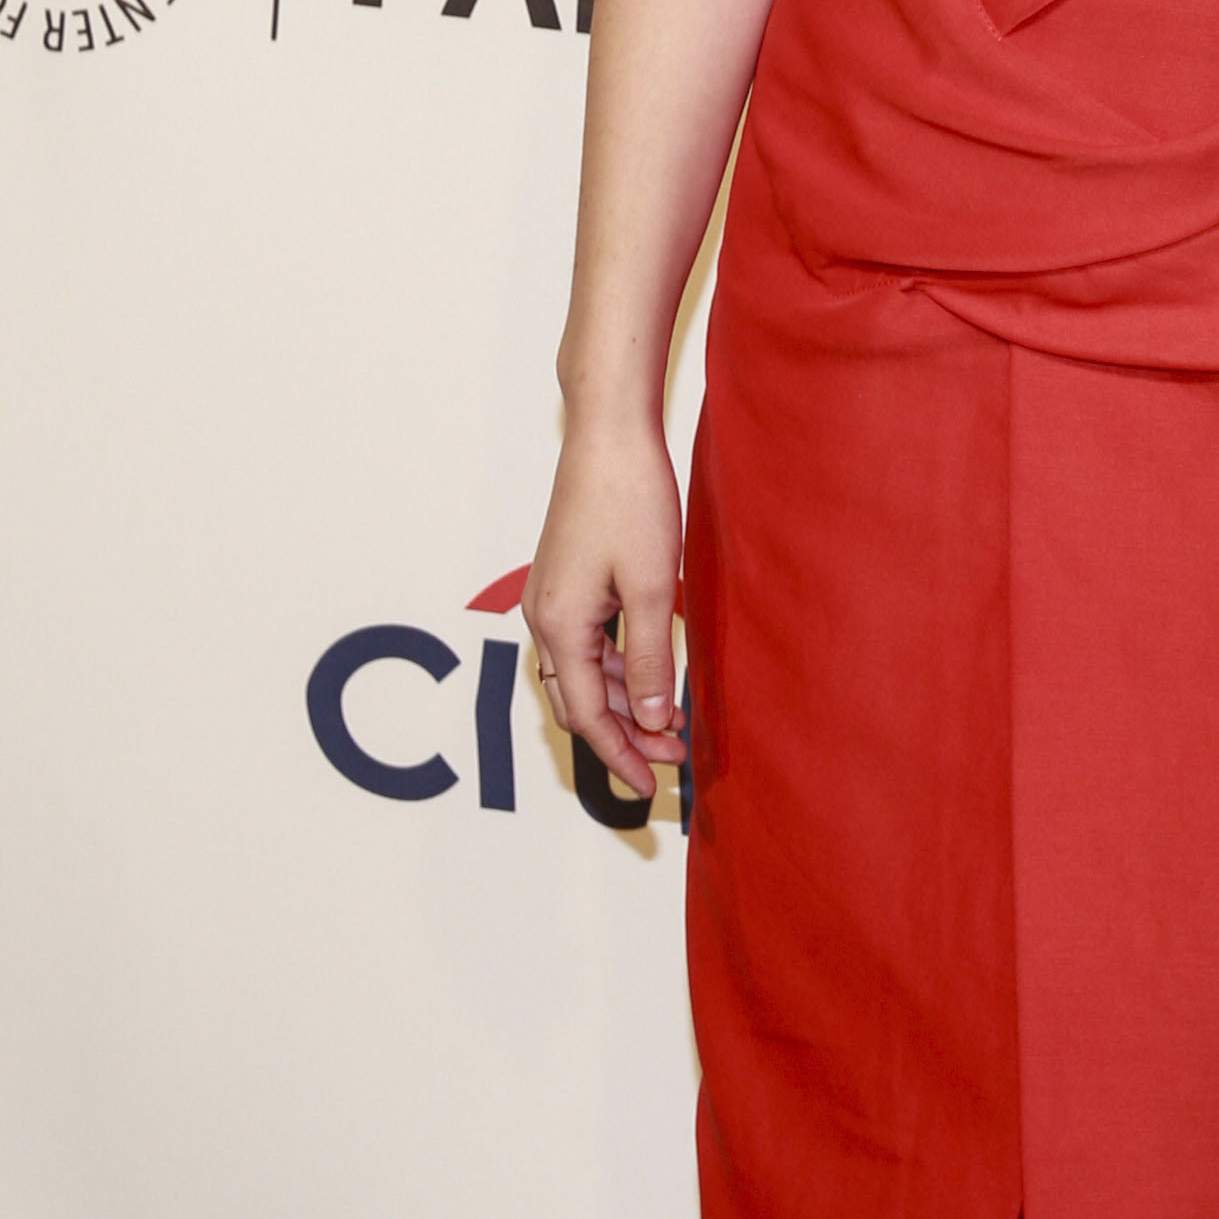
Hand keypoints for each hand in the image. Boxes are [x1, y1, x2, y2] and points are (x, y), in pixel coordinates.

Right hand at [524, 413, 687, 802]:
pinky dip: (620, 666)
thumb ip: (653, 657)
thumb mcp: (654, 587)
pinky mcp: (567, 581)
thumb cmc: (630, 500)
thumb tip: (655, 718)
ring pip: (586, 673)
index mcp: (559, 627)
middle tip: (673, 757)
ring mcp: (553, 598)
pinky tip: (654, 672)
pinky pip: (589, 642)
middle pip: (581, 702)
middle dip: (625, 735)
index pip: (589, 715)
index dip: (621, 755)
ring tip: (673, 722)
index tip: (651, 784)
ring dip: (626, 701)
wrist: (608, 434)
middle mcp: (545, 618)